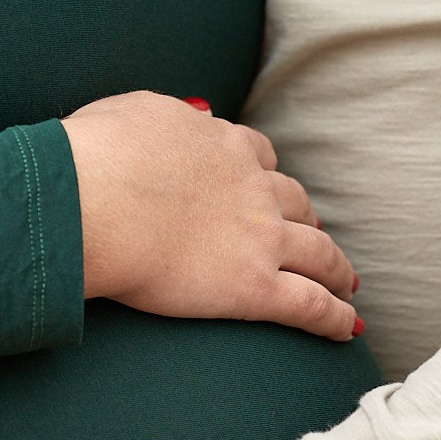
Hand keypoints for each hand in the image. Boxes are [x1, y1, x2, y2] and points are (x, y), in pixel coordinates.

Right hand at [62, 92, 359, 339]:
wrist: (92, 200)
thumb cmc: (93, 156)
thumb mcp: (133, 112)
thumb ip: (164, 116)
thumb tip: (180, 119)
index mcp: (222, 144)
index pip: (258, 155)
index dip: (266, 174)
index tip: (267, 186)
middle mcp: (252, 187)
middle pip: (295, 202)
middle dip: (307, 218)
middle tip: (314, 234)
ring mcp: (260, 237)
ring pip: (318, 252)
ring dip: (335, 268)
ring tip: (344, 283)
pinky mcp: (254, 287)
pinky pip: (310, 304)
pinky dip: (335, 316)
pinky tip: (349, 328)